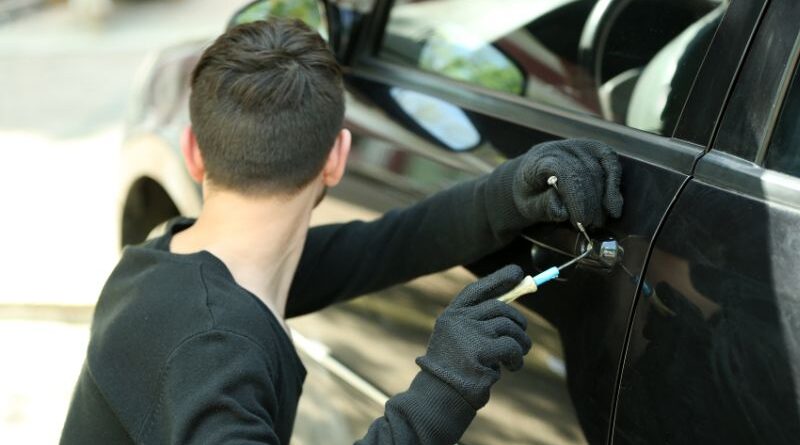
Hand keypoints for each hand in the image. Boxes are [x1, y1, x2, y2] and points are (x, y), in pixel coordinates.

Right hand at [416, 265, 531, 409]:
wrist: (441, 397)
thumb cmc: (455, 371)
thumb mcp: (461, 341)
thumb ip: (480, 323)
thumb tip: (513, 306)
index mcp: (451, 316)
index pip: (477, 290)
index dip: (498, 279)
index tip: (517, 272)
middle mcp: (458, 320)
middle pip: (499, 308)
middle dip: (517, 321)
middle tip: (522, 340)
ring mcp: (468, 334)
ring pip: (509, 327)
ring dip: (520, 343)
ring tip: (516, 358)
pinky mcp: (480, 351)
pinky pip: (512, 347)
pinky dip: (517, 358)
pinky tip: (511, 368)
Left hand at [511, 139, 622, 227]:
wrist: (529, 178)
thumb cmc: (529, 194)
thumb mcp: (527, 205)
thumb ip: (543, 207)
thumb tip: (563, 211)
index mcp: (540, 159)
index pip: (565, 171)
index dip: (577, 197)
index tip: (581, 220)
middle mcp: (561, 148)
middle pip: (585, 172)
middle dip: (591, 202)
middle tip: (591, 225)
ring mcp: (578, 146)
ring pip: (599, 169)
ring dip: (603, 198)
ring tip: (598, 221)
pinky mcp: (593, 148)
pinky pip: (609, 161)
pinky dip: (614, 183)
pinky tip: (614, 205)